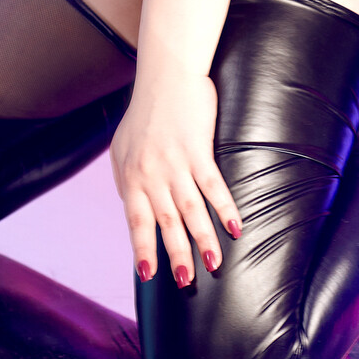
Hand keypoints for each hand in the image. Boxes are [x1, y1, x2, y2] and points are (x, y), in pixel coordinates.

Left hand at [110, 68, 241, 285]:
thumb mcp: (122, 150)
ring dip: (204, 238)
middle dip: (176, 255)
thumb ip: (127, 181)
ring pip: (191, 210)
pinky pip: (213, 186)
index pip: (136, 222)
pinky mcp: (199, 150)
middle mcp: (152, 175)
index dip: (143, 249)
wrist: (165, 76)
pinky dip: (225, 208)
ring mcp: (176, 163)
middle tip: (186, 281)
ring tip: (215, 263)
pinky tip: (235, 227)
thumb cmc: (144, 113)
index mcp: (131, 177)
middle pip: (166, 222)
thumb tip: (132, 209)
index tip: (149, 275)